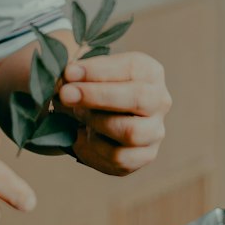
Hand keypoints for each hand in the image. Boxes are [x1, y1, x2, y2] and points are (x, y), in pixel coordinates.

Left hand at [56, 51, 169, 176]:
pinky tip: (83, 136)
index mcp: (149, 72)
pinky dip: (94, 147)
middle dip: (98, 96)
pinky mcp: (144, 156)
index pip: (132, 68)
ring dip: (96, 122)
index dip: (98, 71)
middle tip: (66, 94)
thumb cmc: (95, 90)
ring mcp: (155, 131)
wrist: (98, 121)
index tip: (69, 73)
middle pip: (139, 98)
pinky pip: (119, 157)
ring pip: (131, 131)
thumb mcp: (88, 75)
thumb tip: (65, 80)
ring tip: (78, 114)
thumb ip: (77, 76)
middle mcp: (159, 101)